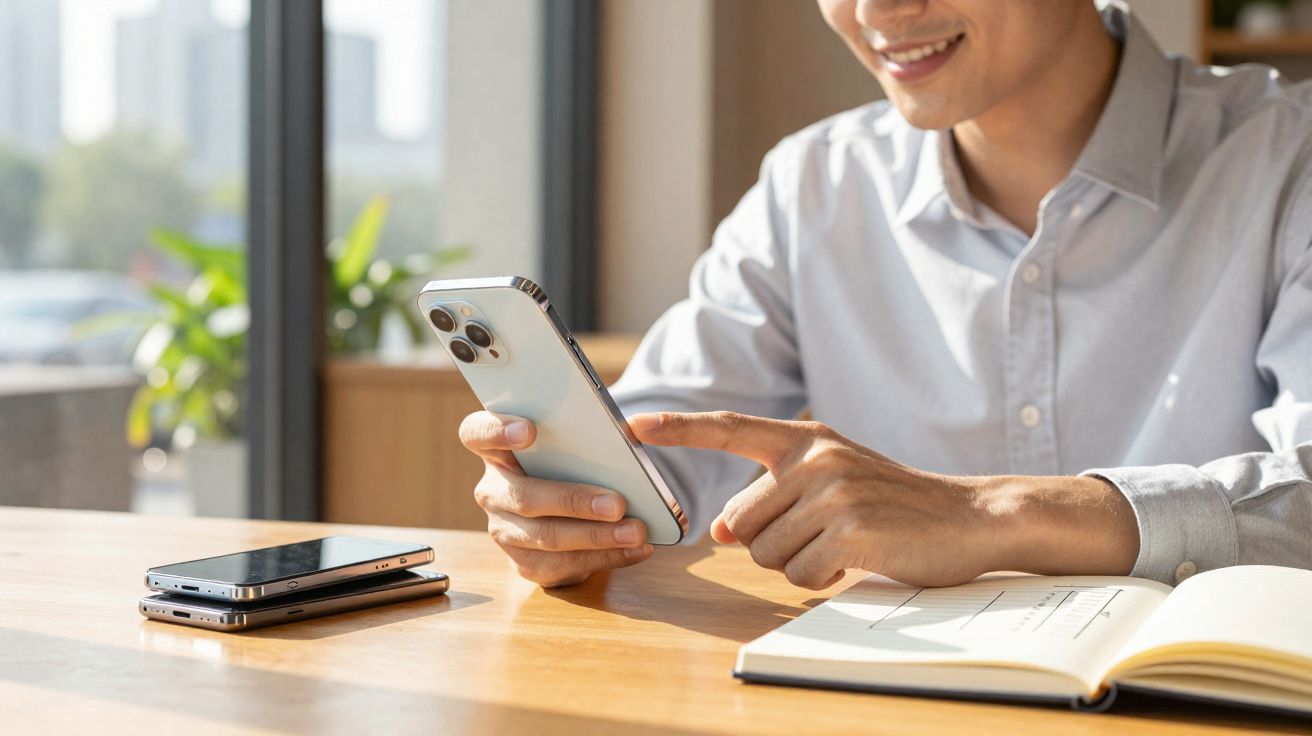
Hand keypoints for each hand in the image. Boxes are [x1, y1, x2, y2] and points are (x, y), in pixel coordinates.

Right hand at [459, 411, 653, 586]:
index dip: (497, 430)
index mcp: (496, 450)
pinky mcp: (526, 564)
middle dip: (574, 501)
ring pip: (547, 537)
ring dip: (597, 537)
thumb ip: (590, 432)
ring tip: (636, 531)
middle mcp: (493, 491)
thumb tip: (632, 432)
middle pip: (524, 497)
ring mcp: (505, 531)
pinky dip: (607, 557)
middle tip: (617, 504)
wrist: (569, 514)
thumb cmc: (572, 465)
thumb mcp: (574, 444)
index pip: (477, 433)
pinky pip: (565, 565)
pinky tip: (636, 549)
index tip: (530, 430)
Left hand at [631, 411, 1138, 589]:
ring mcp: (832, 492)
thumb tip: (722, 527)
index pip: (729, 428)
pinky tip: (857, 560)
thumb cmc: (892, 502)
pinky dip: (822, 580)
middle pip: (740, 522)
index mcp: (805, 438)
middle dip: (771, 543)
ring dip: (799, 564)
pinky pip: (799, 575)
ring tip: (844, 544)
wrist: (968, 517)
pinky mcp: (850, 530)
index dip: (678, 428)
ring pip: (765, 554)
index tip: (632, 425)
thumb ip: (774, 494)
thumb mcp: (831, 482)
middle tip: (823, 534)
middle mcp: (814, 456)